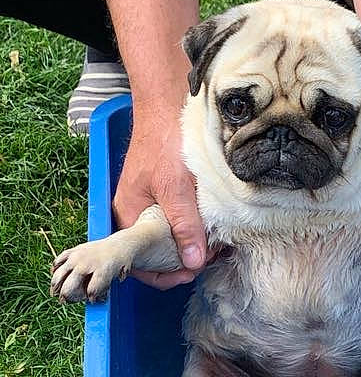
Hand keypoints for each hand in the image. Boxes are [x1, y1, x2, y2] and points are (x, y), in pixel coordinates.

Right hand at [112, 115, 205, 288]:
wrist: (168, 101)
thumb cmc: (164, 140)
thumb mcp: (175, 187)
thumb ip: (184, 225)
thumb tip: (193, 262)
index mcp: (127, 215)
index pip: (139, 264)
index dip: (165, 275)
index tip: (192, 273)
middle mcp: (135, 212)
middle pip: (157, 253)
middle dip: (184, 260)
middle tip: (211, 257)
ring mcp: (151, 201)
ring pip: (171, 236)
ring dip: (192, 243)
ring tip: (216, 244)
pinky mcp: (167, 191)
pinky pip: (179, 218)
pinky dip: (195, 226)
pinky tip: (214, 226)